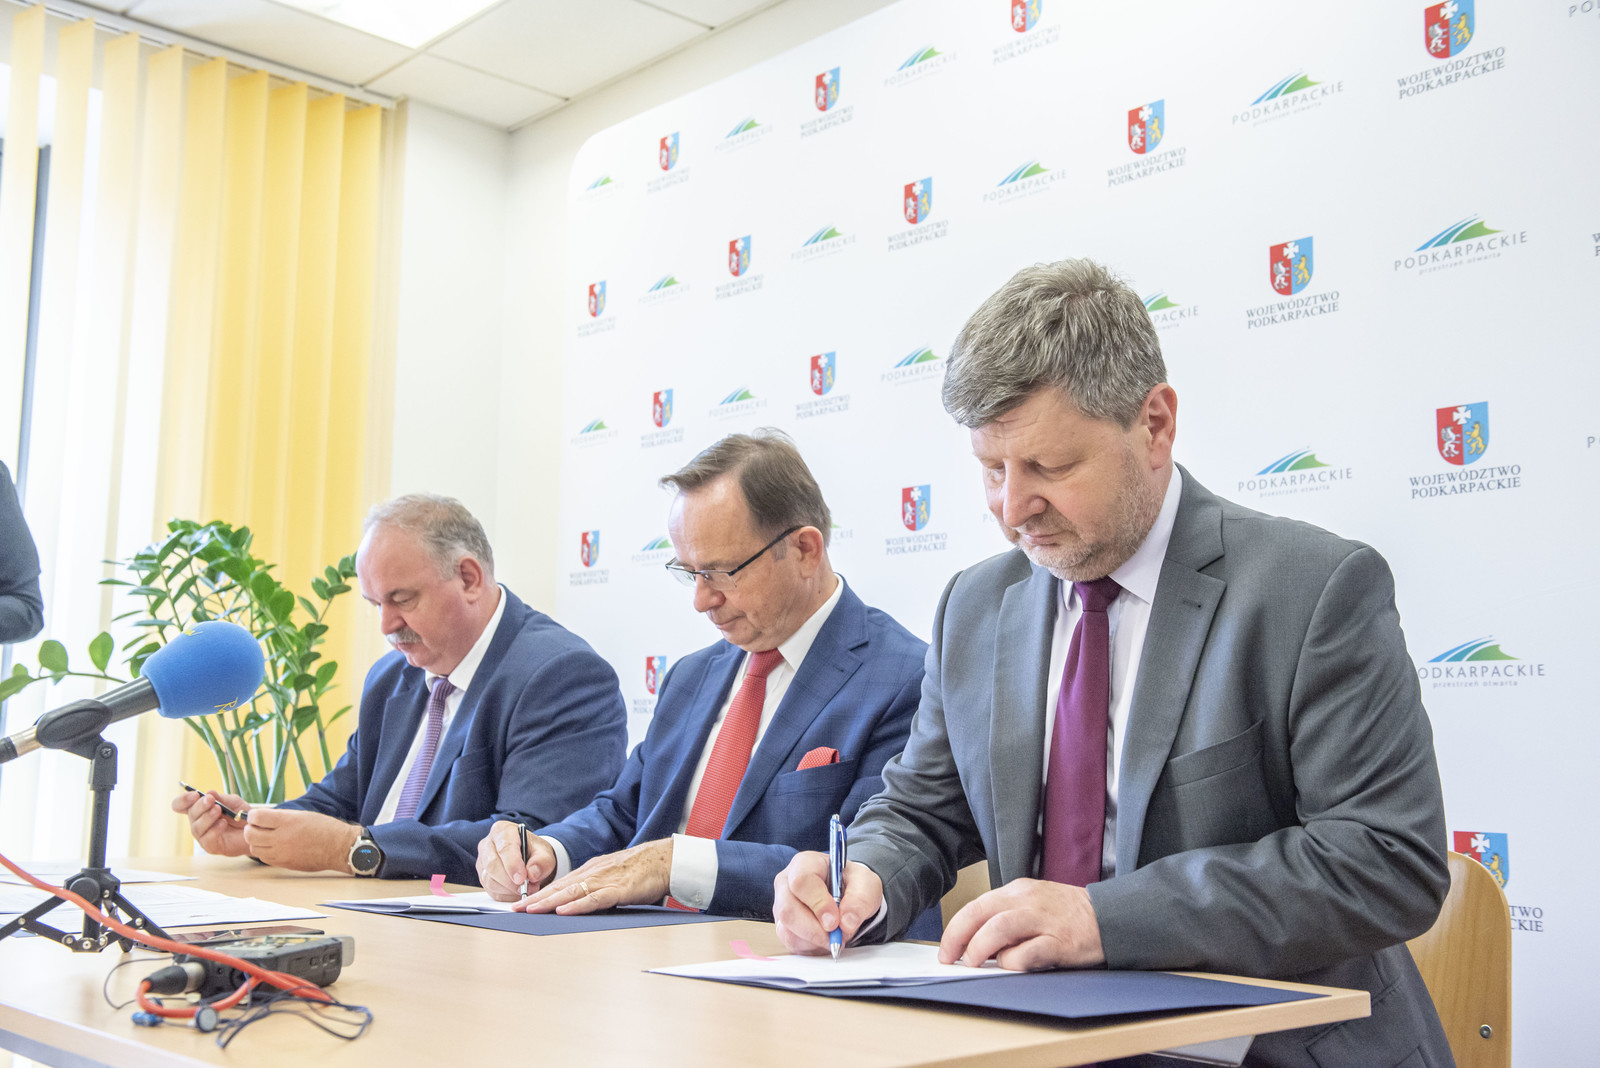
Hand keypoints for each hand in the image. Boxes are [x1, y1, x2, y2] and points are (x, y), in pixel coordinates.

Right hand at [171, 789, 250, 857]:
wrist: (255, 829)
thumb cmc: (240, 815)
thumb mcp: (234, 802)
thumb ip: (222, 798)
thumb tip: (209, 792)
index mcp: (199, 810)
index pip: (180, 805)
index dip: (183, 800)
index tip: (195, 795)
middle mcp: (198, 822)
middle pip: (190, 814)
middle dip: (200, 806)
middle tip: (211, 800)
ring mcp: (203, 836)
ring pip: (197, 827)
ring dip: (207, 817)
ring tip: (218, 810)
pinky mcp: (211, 846)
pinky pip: (207, 839)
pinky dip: (214, 830)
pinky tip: (223, 824)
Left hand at [242, 809, 360, 872]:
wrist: (338, 847)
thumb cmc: (324, 829)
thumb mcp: (302, 815)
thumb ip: (281, 817)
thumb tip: (262, 818)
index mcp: (287, 821)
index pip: (256, 817)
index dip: (253, 815)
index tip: (256, 816)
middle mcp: (282, 837)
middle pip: (250, 834)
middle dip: (251, 829)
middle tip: (258, 827)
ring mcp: (282, 853)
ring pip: (254, 848)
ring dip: (256, 842)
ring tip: (266, 838)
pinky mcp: (284, 864)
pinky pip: (264, 858)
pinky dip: (264, 852)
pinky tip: (274, 847)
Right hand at [476, 820, 554, 900]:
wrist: (529, 859)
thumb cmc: (534, 852)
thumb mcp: (545, 854)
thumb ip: (542, 862)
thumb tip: (532, 874)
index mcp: (502, 830)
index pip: (504, 848)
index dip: (513, 865)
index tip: (522, 878)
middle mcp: (488, 844)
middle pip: (493, 865)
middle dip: (510, 881)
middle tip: (527, 887)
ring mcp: (482, 861)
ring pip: (489, 880)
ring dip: (509, 889)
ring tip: (526, 888)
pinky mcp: (482, 876)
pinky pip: (490, 890)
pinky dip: (505, 895)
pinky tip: (516, 891)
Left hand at [520, 838, 672, 914]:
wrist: (665, 860)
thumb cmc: (641, 870)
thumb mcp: (612, 876)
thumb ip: (596, 887)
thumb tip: (579, 902)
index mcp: (591, 871)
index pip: (559, 883)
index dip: (539, 893)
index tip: (521, 902)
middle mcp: (593, 874)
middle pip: (559, 887)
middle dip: (535, 898)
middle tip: (515, 908)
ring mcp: (605, 881)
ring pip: (571, 892)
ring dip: (548, 901)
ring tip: (530, 909)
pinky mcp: (618, 890)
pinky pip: (594, 898)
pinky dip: (577, 905)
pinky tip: (563, 910)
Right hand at [773, 851, 881, 954]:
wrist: (848, 896)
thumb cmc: (852, 884)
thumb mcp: (866, 884)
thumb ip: (860, 900)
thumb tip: (846, 923)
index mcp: (805, 863)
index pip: (801, 881)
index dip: (818, 904)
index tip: (835, 921)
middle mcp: (787, 883)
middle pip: (788, 909)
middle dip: (814, 929)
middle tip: (836, 936)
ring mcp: (781, 905)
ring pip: (787, 929)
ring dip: (815, 940)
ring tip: (835, 936)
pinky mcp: (783, 926)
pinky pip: (791, 942)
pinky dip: (811, 946)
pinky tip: (825, 939)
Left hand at [938, 878, 1103, 969]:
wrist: (1111, 917)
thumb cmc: (1068, 915)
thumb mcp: (1033, 905)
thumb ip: (1006, 919)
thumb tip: (975, 945)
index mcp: (1018, 891)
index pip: (975, 906)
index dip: (954, 929)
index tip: (946, 950)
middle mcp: (1027, 901)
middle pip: (980, 913)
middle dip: (958, 938)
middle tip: (950, 959)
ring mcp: (1044, 920)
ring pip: (999, 928)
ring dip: (980, 948)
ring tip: (974, 964)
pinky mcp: (1060, 942)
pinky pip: (1029, 953)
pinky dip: (1014, 962)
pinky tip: (1012, 967)